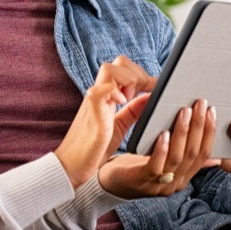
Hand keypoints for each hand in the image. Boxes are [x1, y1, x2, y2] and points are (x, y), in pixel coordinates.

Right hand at [54, 56, 154, 187]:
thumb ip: (133, 111)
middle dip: (137, 74)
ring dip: (127, 80)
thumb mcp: (120, 126)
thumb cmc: (94, 148)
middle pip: (118, 63)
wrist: (72, 166)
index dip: (142, 74)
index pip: (124, 68)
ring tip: (130, 100)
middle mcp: (100, 94)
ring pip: (109, 69)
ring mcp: (94, 101)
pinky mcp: (91, 113)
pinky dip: (114, 91)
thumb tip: (151, 96)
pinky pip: (100, 91)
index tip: (157, 88)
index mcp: (107, 96)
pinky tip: (122, 102)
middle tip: (146, 93)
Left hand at [98, 99, 219, 198]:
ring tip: (184, 112)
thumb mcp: (165, 161)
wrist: (107, 183)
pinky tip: (163, 133)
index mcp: (183, 177)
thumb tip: (215, 154)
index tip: (211, 110)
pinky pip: (155, 166)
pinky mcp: (141, 181)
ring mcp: (159, 185)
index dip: (209, 132)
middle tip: (200, 104)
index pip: (204, 154)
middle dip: (199, 127)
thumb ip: (186, 157)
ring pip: (177, 157)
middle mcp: (175, 183)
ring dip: (183, 133)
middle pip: (193, 153)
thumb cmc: (137, 166)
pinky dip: (162, 149)